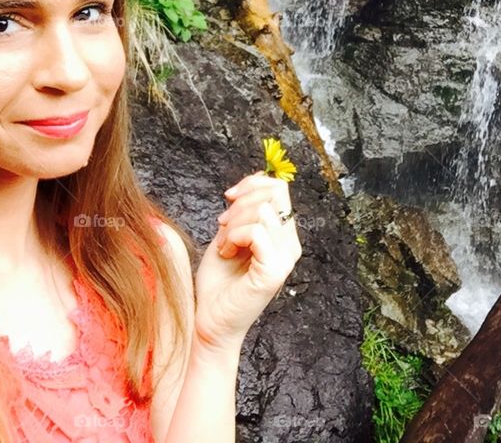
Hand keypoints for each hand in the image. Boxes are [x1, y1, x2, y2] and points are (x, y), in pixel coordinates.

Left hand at [193, 171, 302, 349]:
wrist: (210, 322)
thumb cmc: (218, 283)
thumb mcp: (229, 234)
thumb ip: (243, 211)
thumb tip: (256, 179)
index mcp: (282, 235)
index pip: (280, 189)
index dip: (252, 184)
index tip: (229, 197)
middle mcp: (290, 245)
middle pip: (275, 193)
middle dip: (241, 201)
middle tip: (222, 224)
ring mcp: (285, 258)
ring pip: (263, 211)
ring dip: (233, 223)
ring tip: (224, 243)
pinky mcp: (274, 271)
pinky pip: (257, 232)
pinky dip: (234, 236)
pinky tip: (226, 252)